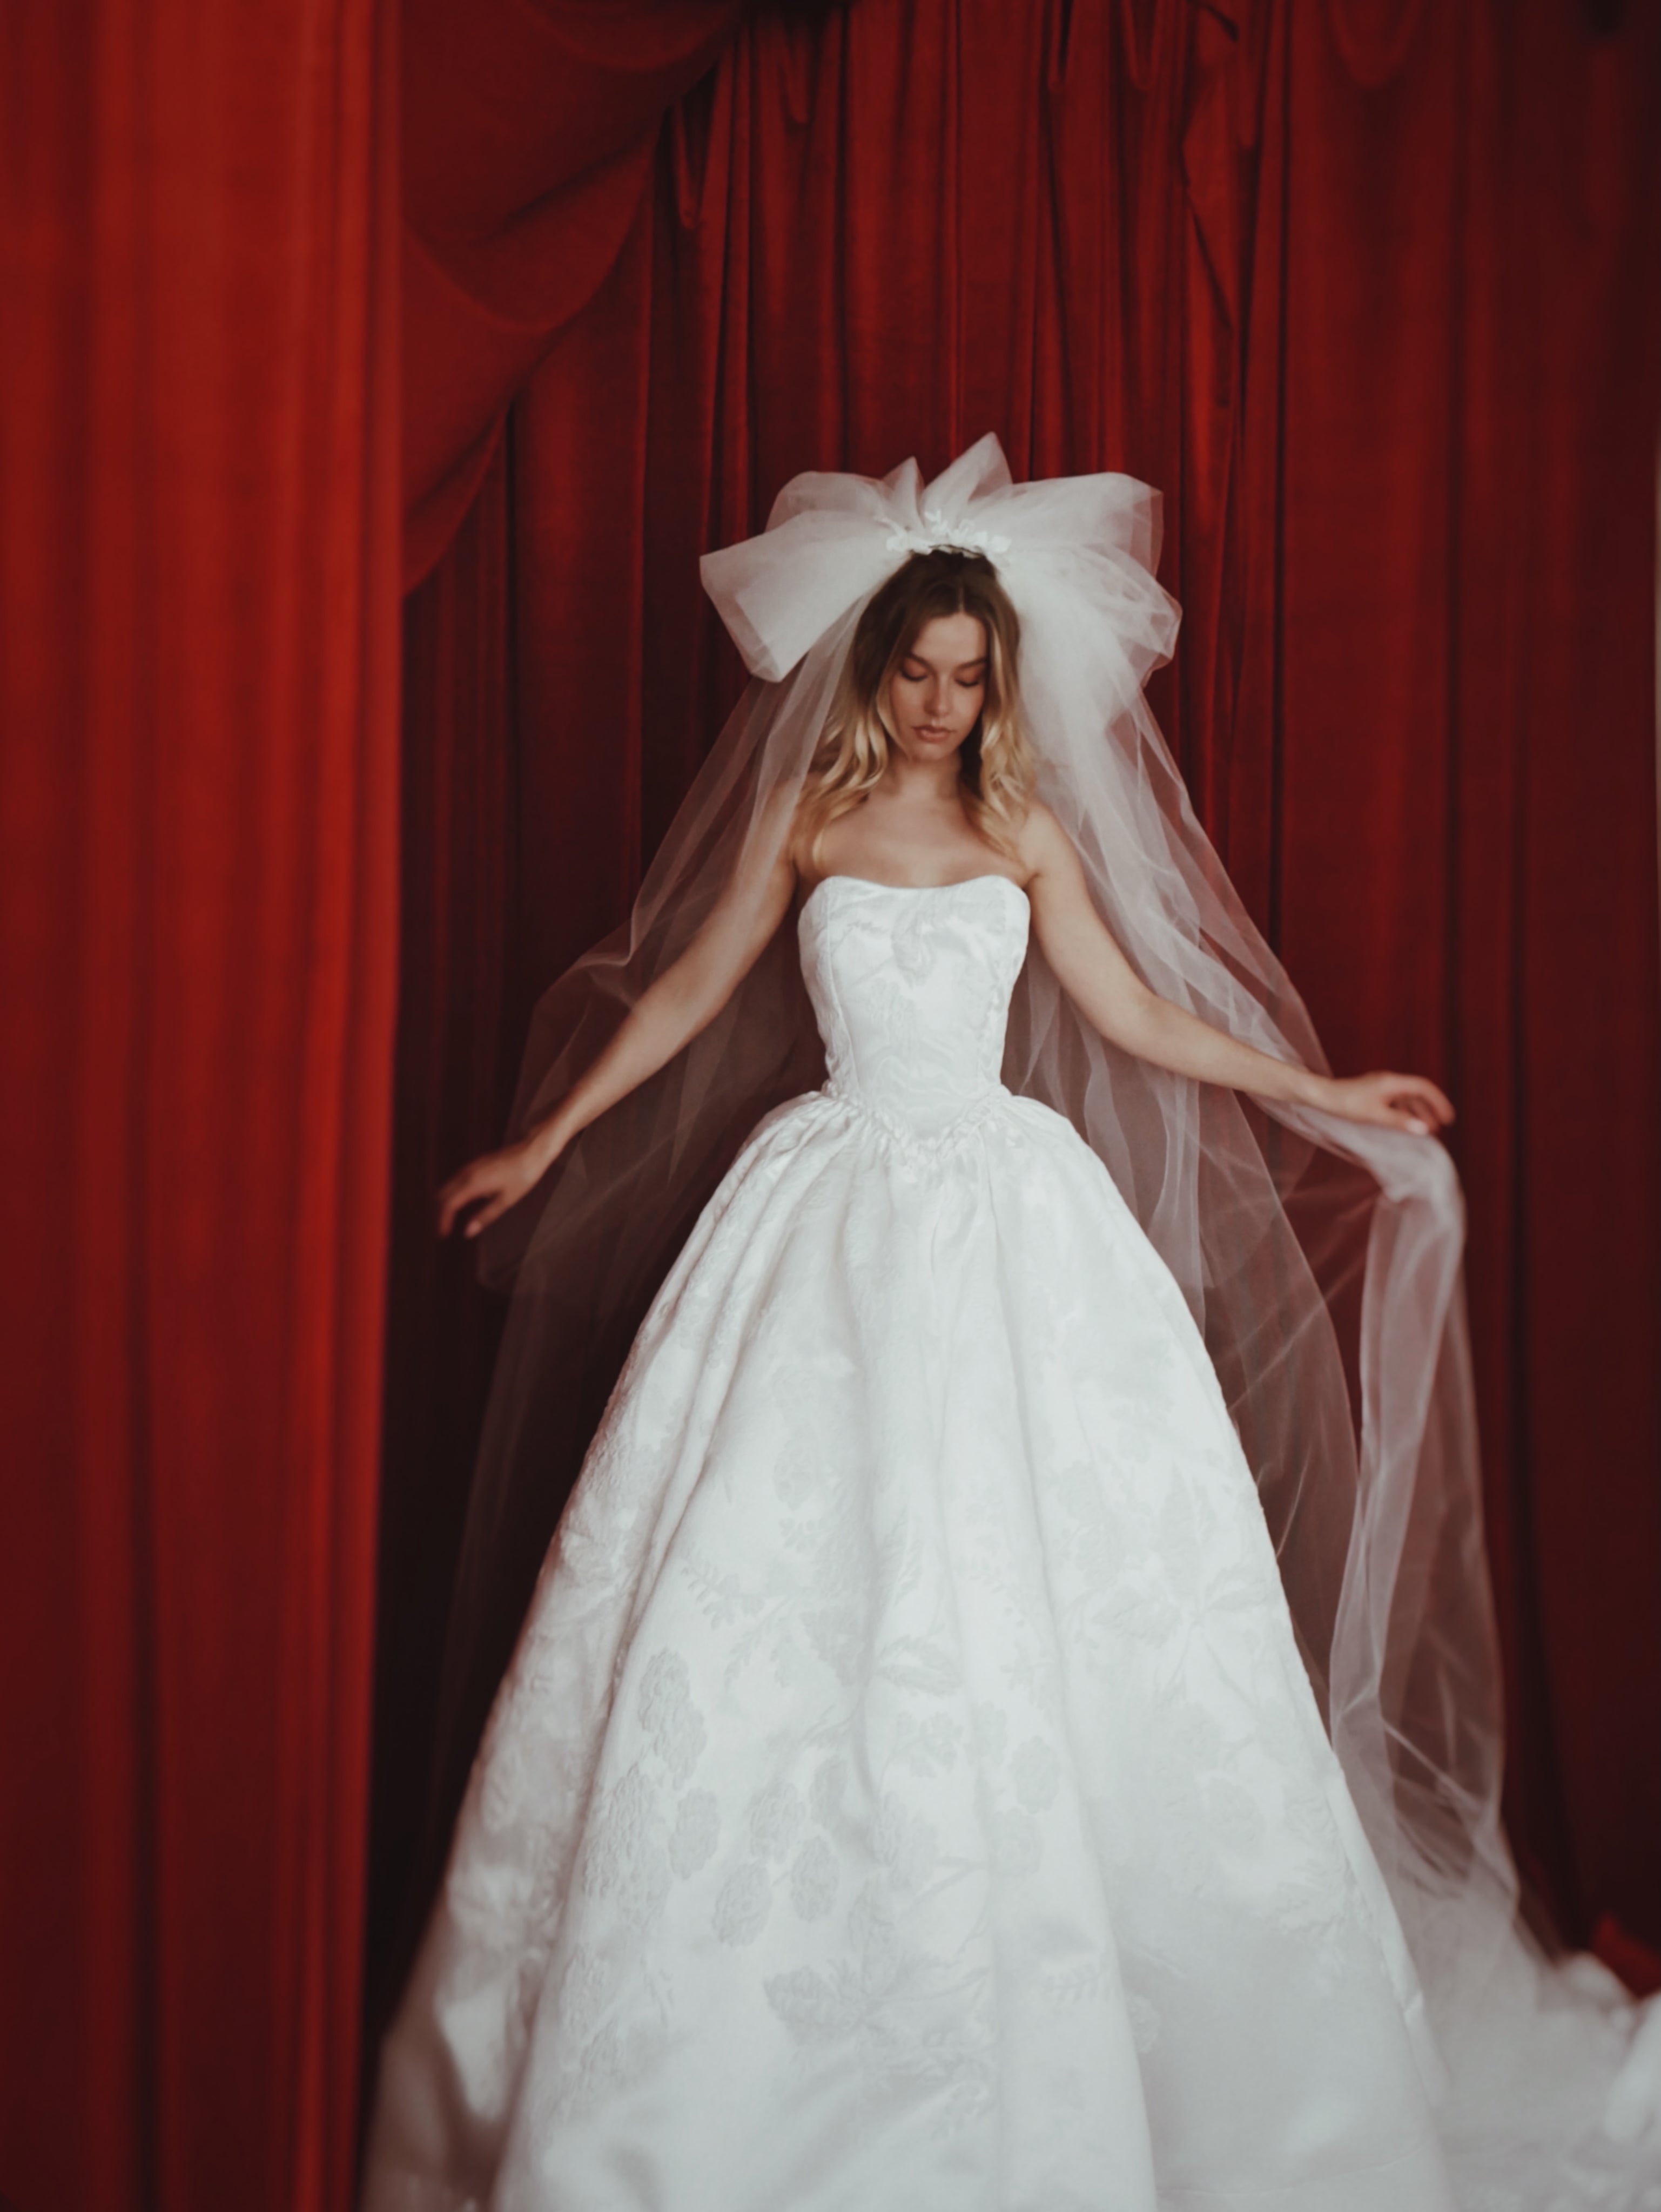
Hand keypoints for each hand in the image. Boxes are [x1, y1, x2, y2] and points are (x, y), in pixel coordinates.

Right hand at [437, 1137, 552, 1238]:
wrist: (532, 1152)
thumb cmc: (522, 1176)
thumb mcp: (506, 1201)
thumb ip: (485, 1216)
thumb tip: (468, 1232)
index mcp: (473, 1184)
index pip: (449, 1204)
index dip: (443, 1220)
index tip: (443, 1233)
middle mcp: (468, 1173)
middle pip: (444, 1194)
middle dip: (442, 1211)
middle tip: (446, 1227)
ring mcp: (471, 1166)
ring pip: (449, 1186)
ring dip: (447, 1201)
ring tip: (451, 1217)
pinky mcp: (477, 1163)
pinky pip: (458, 1179)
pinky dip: (455, 1192)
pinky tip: (464, 1201)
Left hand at [1318, 1070, 1454, 1136]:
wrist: (1321, 1096)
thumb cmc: (1346, 1104)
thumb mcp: (1375, 1116)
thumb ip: (1400, 1122)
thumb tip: (1424, 1129)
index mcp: (1392, 1082)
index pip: (1423, 1087)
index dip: (1438, 1102)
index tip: (1448, 1118)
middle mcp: (1389, 1081)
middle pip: (1417, 1093)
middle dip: (1430, 1109)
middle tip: (1440, 1128)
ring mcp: (1381, 1087)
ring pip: (1406, 1099)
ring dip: (1418, 1113)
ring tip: (1426, 1130)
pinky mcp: (1373, 1094)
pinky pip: (1395, 1103)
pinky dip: (1404, 1114)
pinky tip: (1406, 1126)